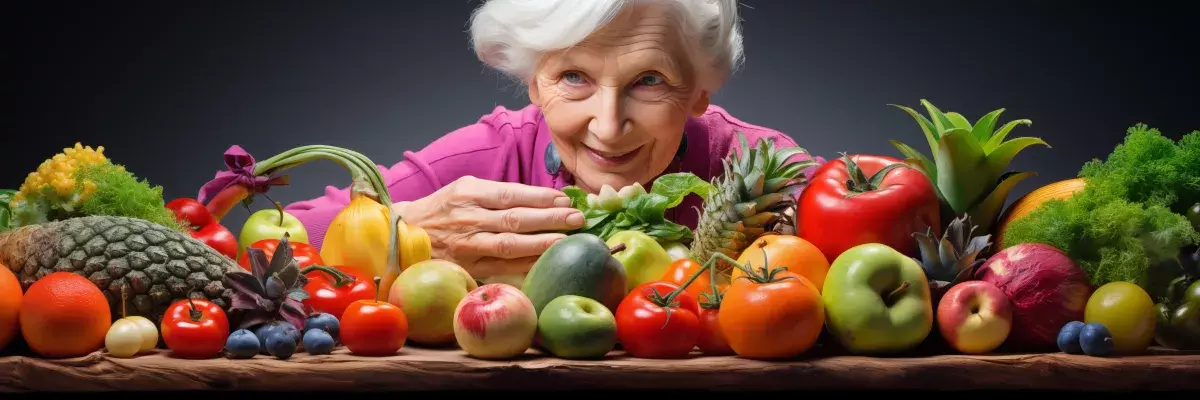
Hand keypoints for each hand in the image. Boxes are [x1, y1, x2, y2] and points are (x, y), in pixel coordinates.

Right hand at [393, 176, 585, 279]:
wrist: (402, 235)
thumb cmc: (441, 209)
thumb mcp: (464, 189)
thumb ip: (498, 194)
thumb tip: (542, 199)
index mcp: (468, 193)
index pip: (512, 194)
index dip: (541, 198)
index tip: (565, 200)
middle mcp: (468, 219)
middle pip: (516, 220)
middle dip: (551, 219)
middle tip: (577, 219)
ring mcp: (466, 247)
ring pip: (511, 246)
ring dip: (543, 244)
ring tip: (567, 241)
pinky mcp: (466, 269)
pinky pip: (501, 269)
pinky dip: (525, 267)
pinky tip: (546, 265)